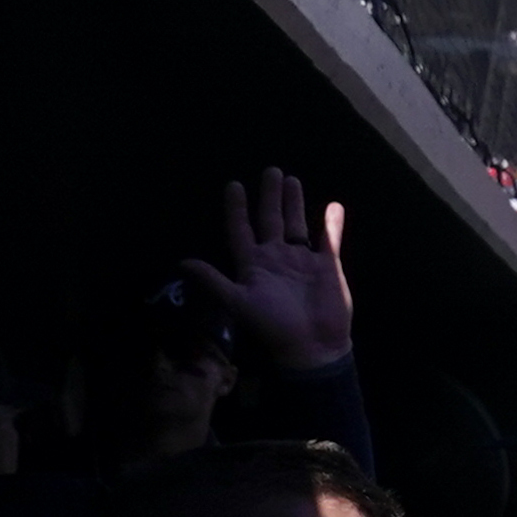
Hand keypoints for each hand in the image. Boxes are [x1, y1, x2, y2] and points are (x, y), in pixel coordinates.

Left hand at [179, 168, 354, 374]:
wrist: (311, 346)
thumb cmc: (273, 324)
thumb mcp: (238, 303)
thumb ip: (213, 281)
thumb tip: (182, 263)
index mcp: (253, 264)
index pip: (241, 230)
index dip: (236, 209)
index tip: (233, 185)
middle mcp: (276, 257)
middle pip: (270, 220)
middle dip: (269, 196)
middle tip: (270, 171)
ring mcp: (302, 260)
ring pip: (297, 224)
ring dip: (294, 203)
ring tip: (292, 179)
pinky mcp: (327, 266)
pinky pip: (329, 239)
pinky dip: (332, 223)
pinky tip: (333, 205)